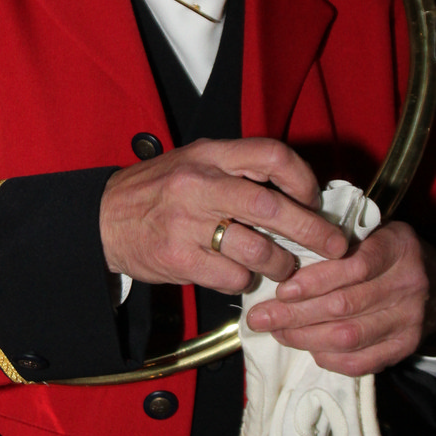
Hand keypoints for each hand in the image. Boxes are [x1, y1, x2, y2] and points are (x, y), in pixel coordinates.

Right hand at [98, 137, 347, 293]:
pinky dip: (246, 280)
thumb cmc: (157, 191)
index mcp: (209, 155)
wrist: (102, 219)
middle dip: (313, 231)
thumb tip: (300, 194)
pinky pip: (232, 276)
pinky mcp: (178, 259)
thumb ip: (240, 171)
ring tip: (282, 266)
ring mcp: (186, 223)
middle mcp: (199, 185)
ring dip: (281, 264)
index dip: (303, 179)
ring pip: (258, 249)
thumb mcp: (195, 162)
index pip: (271, 155)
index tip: (313, 200)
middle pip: (273, 207)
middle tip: (333, 247)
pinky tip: (242, 274)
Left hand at [244, 223, 435, 376]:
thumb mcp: (372, 232)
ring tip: (277, 331)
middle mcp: (407, 284)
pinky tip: (307, 348)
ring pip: (349, 336)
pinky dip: (329, 358)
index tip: (281, 290)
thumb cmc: (388, 253)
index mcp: (397, 248)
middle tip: (260, 317)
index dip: (314, 281)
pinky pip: (361, 362)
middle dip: (295, 314)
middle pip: (344, 306)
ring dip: (305, 337)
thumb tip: (283, 259)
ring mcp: (409, 320)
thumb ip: (337, 241)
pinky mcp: (405, 348)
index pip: (354, 267)